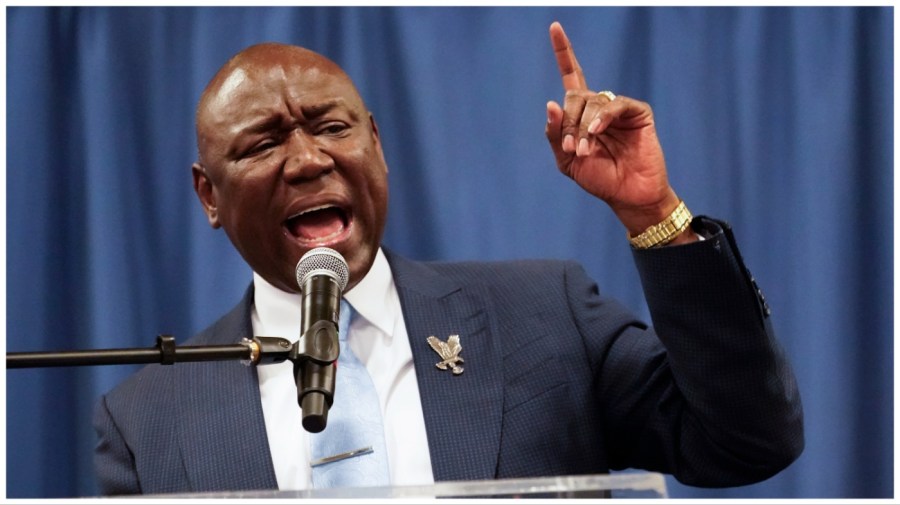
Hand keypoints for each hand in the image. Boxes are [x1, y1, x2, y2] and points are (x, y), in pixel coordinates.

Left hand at [545, 21, 693, 241]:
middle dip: (570, 123)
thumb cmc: (599, 179)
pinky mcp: (637, 112)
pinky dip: (603, 118)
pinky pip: (615, 105)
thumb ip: (556, 135)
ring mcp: (619, 108)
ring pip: (593, 103)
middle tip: (574, 149)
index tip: (554, 26)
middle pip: (575, 97)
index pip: (571, 76)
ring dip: (584, 128)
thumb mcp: (567, 161)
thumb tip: (550, 104)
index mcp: (581, 114)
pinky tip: (598, 133)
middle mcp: (599, 106)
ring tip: (586, 151)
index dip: (563, 52)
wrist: (627, 195)